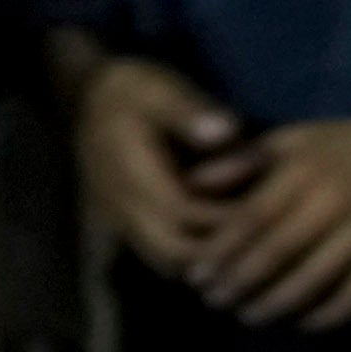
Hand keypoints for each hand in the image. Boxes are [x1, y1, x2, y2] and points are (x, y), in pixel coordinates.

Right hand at [68, 52, 250, 282]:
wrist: (87, 98)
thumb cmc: (131, 90)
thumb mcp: (159, 87)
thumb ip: (189, 110)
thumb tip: (227, 131)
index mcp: (133, 174)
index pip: (185, 214)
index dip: (224, 216)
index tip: (263, 204)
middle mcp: (123, 207)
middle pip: (174, 254)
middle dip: (218, 250)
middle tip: (259, 231)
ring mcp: (119, 221)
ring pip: (165, 263)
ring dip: (203, 259)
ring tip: (241, 239)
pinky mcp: (121, 226)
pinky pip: (157, 257)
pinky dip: (188, 257)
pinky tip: (215, 240)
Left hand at [219, 100, 350, 331]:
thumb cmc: (345, 146)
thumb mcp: (293, 140)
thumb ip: (243, 161)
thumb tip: (191, 183)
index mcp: (303, 172)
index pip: (251, 220)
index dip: (220, 251)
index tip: (197, 273)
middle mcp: (332, 204)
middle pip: (276, 255)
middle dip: (239, 284)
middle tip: (214, 301)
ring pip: (311, 282)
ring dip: (274, 305)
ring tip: (248, 316)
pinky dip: (325, 316)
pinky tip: (301, 322)